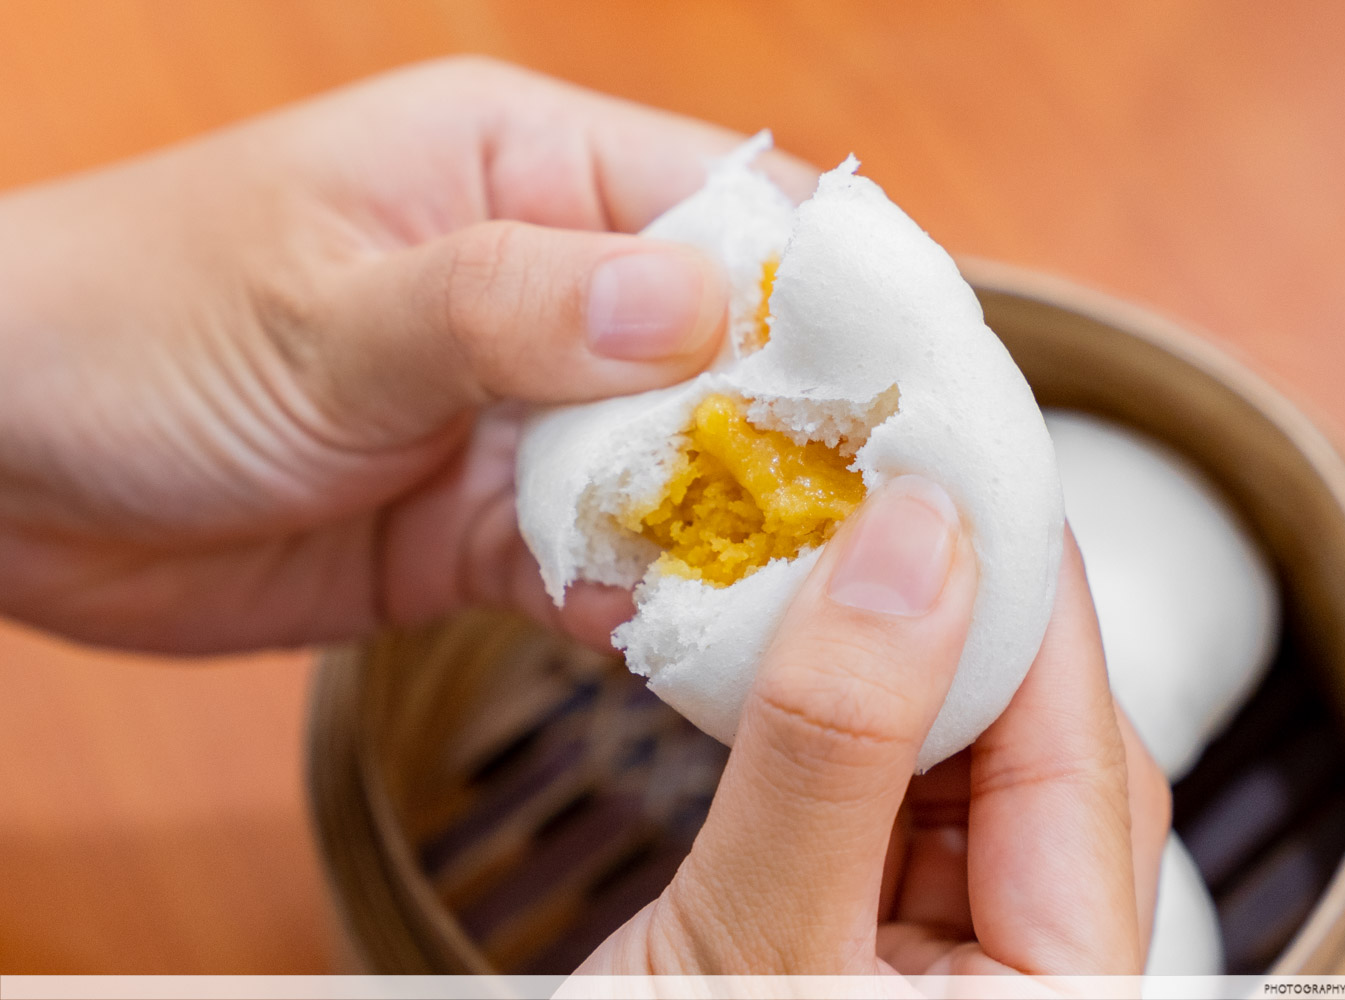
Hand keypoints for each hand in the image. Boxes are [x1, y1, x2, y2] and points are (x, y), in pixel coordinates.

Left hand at [0, 58, 815, 652]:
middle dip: (801, 433)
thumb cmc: (129, 323)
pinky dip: (647, 598)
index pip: (733, 209)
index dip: (832, 292)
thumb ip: (508, 305)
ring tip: (804, 595)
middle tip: (881, 520)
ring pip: (679, 468)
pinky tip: (690, 639)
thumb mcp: (325, 303)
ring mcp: (523, 413)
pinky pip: (603, 559)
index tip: (916, 386)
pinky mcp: (487, 525)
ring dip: (730, 530)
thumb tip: (695, 306)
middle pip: (732, 353)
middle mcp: (550, 287)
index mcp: (526, 168)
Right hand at [579, 482, 1170, 976]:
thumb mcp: (746, 948)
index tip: (970, 474)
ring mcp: (946, 963)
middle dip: (970, 618)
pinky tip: (803, 649)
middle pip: (1043, 757)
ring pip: (964, 767)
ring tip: (841, 548)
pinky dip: (848, 716)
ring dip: (905, 658)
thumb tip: (918, 543)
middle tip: (897, 490)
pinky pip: (888, 798)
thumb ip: (840, 749)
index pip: (1089, 764)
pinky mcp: (864, 940)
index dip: (1031, 605)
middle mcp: (1030, 981)